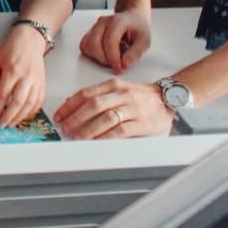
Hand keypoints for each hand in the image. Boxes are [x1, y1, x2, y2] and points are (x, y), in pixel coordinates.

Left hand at [0, 28, 46, 126]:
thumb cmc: (11, 50)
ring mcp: (36, 81)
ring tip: (10, 124)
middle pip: (17, 102)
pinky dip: (31, 112)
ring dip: (19, 117)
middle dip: (8, 117)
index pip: (3, 95)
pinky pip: (38, 102)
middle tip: (1, 125)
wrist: (30, 40)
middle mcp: (26, 77)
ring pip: (29, 105)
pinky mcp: (43, 84)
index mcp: (12, 70)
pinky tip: (23, 116)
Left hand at [54, 78, 173, 138]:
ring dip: (87, 128)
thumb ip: (98, 95)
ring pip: (105, 117)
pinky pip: (121, 130)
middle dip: (75, 118)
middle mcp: (122, 94)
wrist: (168, 98)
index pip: (85, 93)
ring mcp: (132, 108)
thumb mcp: (118, 90)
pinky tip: (96, 141)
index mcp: (113, 85)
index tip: (59, 115)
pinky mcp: (142, 123)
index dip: (69, 105)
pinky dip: (106, 136)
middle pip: (93, 105)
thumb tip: (72, 103)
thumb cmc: (141, 96)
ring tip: (76, 136)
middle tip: (64, 128)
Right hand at [79, 9, 151, 73]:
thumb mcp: (144, 41)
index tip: (119, 68)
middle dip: (104, 60)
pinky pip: (84, 45)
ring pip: (87, 46)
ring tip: (111, 58)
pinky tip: (103, 54)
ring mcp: (95, 26)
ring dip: (97, 57)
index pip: (109, 42)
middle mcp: (103, 22)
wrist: (133, 18)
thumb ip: (135, 53)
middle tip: (116, 64)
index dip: (113, 58)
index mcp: (118, 21)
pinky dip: (91, 54)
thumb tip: (124, 64)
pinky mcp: (90, 32)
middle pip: (95, 44)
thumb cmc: (138, 27)